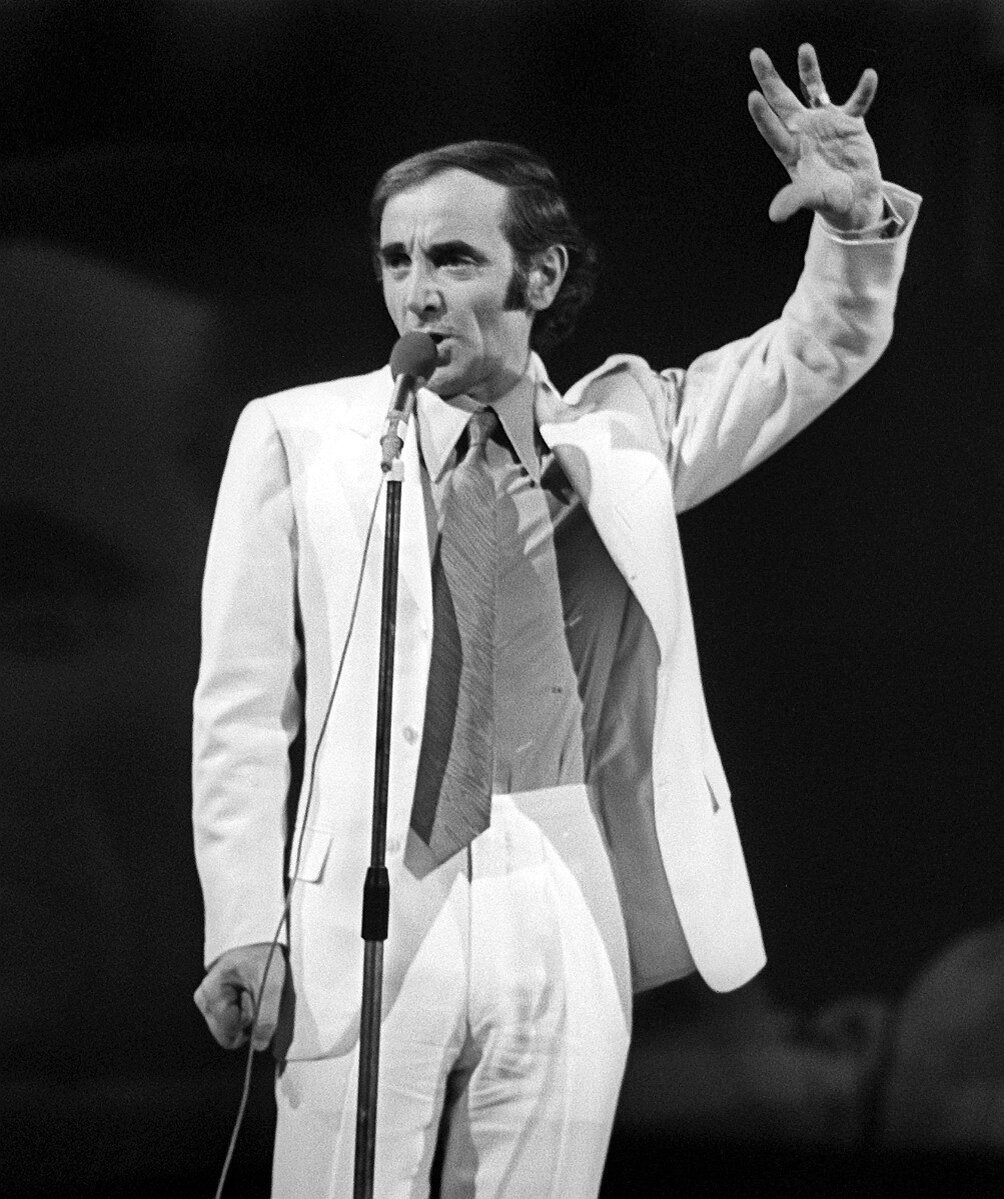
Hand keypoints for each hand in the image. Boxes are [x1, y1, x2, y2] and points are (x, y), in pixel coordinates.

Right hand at [193, 941, 285, 1050]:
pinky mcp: (214, 1001)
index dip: (248, 1022)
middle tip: (256, 995)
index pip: (228, 1034)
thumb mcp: (272, 983)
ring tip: (253, 991)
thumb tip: (260, 1046)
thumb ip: (267, 1016)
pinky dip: (243, 1012)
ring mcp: (207, 1000)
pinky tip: (248, 993)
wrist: (261, 937)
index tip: (256, 998)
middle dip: (246, 1021)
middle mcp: (204, 998)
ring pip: (228, 1029)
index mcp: (211, 993)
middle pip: (226, 1035)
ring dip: (246, 1016)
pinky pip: (229, 1020)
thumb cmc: (264, 955)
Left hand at [748, 43, 883, 231]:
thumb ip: (795, 200)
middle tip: (756, 55)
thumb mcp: (813, 198)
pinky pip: (857, 101)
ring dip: (809, 70)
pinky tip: (869, 77)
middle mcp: (804, 132)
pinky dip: (863, 91)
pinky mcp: (849, 122)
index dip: (762, 114)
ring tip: (804, 49)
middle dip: (769, 78)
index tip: (753, 96)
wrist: (856, 201)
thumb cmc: (830, 201)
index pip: (772, 128)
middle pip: (782, 101)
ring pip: (813, 90)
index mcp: (791, 150)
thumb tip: (775, 215)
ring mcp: (825, 123)